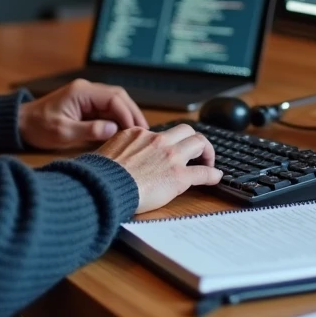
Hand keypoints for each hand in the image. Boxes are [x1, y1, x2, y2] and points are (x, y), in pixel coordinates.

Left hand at [18, 79, 147, 150]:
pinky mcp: (85, 105)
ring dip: (126, 116)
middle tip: (143, 132)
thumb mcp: (63, 132)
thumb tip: (114, 130)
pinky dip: (117, 119)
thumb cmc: (38, 128)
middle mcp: (87, 90)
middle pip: (119, 97)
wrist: (20, 124)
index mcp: (82, 92)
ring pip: (115, 102)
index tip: (136, 131)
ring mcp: (86, 97)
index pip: (114, 98)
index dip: (128, 114)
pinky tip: (123, 132)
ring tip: (136, 133)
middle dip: (132, 113)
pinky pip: (106, 109)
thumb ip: (89, 130)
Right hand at [96, 124, 221, 212]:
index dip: (169, 141)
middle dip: (193, 139)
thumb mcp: (104, 152)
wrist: (103, 187)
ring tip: (208, 161)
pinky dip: (212, 174)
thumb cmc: (99, 175)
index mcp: (138, 134)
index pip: (160, 133)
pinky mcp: (178, 176)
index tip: (170, 149)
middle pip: (185, 130)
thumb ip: (116, 151)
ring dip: (207, 151)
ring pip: (199, 143)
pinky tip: (216, 177)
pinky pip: (203, 172)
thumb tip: (110, 158)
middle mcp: (157, 140)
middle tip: (196, 151)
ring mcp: (170, 156)